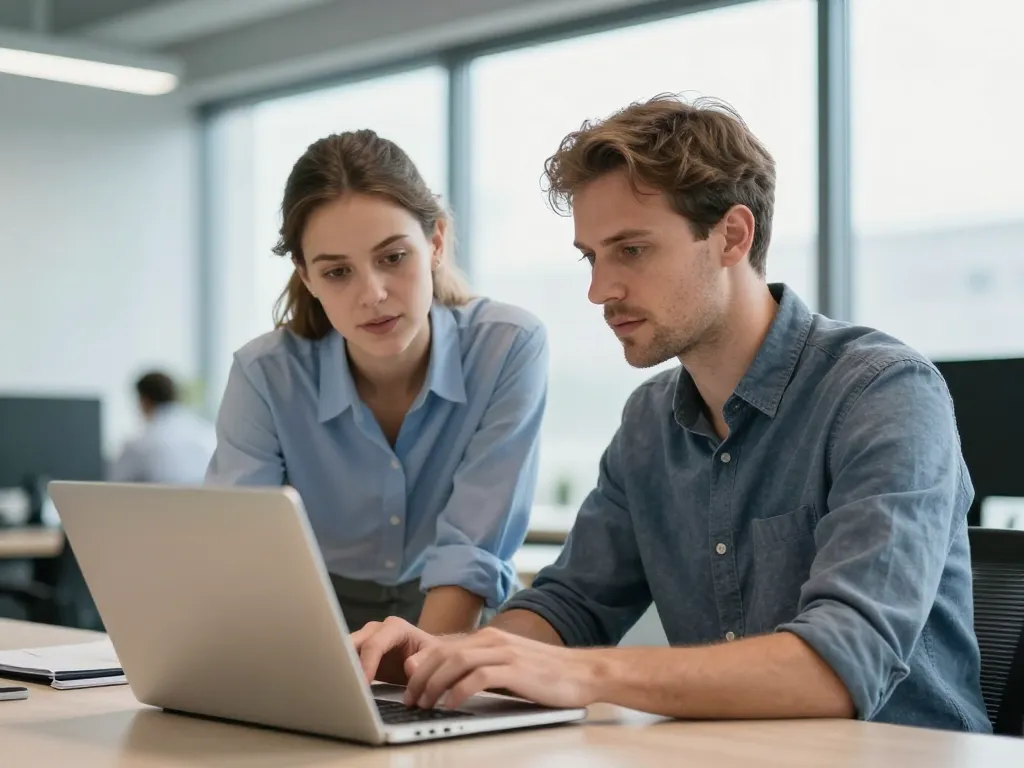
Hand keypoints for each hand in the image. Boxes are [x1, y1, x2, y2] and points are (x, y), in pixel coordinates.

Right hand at [350, 616, 442, 684]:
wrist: (426, 659)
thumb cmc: (431, 655)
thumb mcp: (434, 656)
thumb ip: (424, 660)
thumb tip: (410, 667)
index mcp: (394, 627)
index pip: (374, 645)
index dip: (366, 665)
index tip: (362, 686)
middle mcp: (375, 630)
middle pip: (352, 644)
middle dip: (346, 664)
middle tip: (343, 687)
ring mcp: (365, 640)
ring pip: (344, 651)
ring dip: (341, 669)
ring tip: (340, 688)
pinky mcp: (359, 654)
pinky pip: (346, 662)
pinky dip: (343, 673)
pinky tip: (343, 688)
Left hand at [403, 627, 599, 710]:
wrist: (583, 672)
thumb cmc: (546, 673)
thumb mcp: (507, 666)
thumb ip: (481, 666)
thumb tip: (449, 679)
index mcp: (489, 637)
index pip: (444, 647)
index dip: (421, 666)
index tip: (407, 685)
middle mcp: (493, 639)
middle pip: (444, 653)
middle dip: (421, 677)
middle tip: (410, 699)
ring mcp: (505, 652)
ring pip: (456, 662)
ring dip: (434, 684)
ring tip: (424, 704)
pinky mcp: (516, 668)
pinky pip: (478, 677)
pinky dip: (459, 690)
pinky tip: (450, 704)